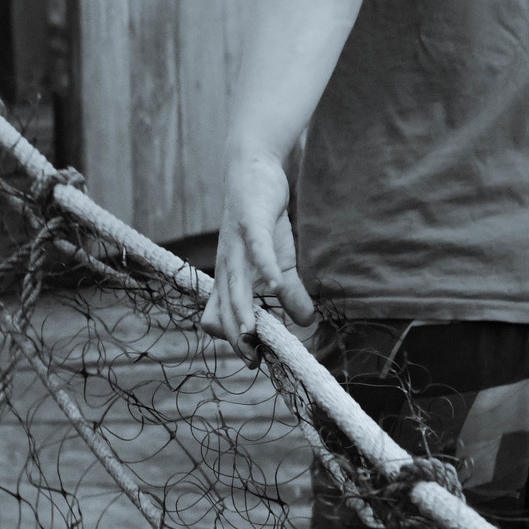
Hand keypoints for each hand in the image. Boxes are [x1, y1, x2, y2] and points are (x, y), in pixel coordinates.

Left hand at [202, 150, 314, 347]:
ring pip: (234, 284)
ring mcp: (236, 246)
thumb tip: (307, 322)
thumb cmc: (262, 219)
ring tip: (252, 335)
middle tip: (253, 359)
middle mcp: (227, 267)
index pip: (221, 318)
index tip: (256, 359)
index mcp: (230, 279)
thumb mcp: (281, 261)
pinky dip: (265, 268)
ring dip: (242, 311)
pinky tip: (275, 284)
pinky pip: (256, 249)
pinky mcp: (249, 223)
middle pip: (222, 309)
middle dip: (236, 337)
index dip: (234, 340)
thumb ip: (291, 292)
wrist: (253, 169)